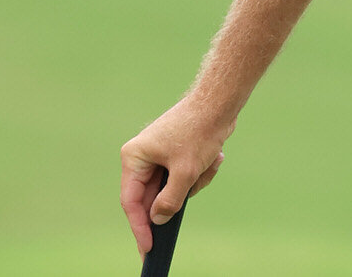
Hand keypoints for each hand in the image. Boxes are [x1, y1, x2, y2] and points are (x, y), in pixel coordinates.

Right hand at [119, 99, 230, 254]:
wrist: (219, 103)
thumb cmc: (199, 132)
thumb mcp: (185, 172)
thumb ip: (170, 200)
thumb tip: (158, 219)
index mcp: (135, 157)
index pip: (131, 201)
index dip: (139, 226)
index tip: (148, 247)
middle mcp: (142, 157)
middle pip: (153, 195)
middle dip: (178, 198)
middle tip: (179, 222)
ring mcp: (159, 156)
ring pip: (174, 188)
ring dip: (195, 183)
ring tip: (211, 162)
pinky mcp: (176, 155)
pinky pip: (186, 177)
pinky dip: (202, 173)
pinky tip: (215, 157)